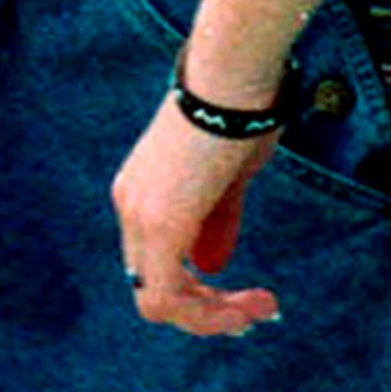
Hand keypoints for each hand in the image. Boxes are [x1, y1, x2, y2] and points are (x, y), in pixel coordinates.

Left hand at [111, 95, 282, 338]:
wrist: (234, 74)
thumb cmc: (240, 111)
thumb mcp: (229, 176)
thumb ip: (215, 221)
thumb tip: (211, 267)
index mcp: (141, 189)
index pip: (154, 261)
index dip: (197, 288)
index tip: (242, 294)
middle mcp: (130, 204)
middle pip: (151, 287)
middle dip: (205, 310)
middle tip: (252, 313)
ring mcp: (139, 215)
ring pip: (158, 301)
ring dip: (212, 317)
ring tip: (259, 311)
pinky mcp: (160, 225)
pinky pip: (170, 297)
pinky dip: (211, 313)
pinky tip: (248, 307)